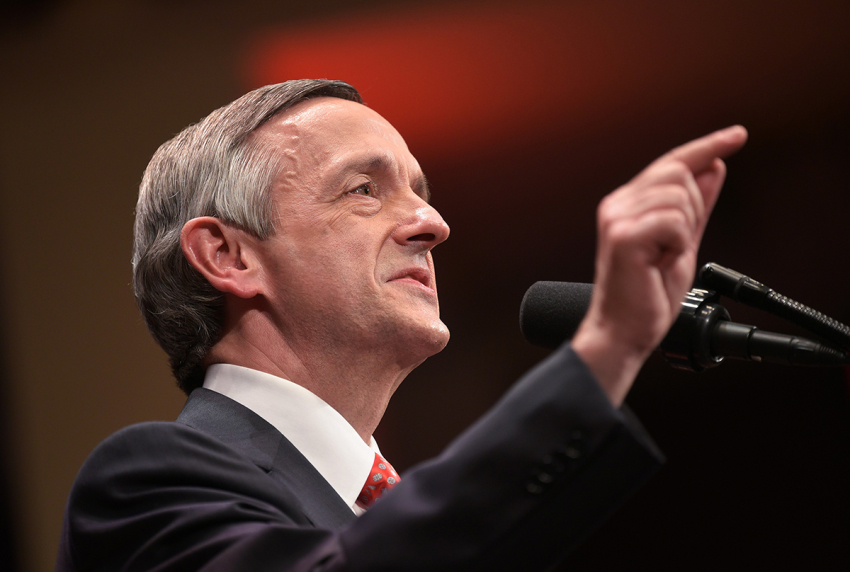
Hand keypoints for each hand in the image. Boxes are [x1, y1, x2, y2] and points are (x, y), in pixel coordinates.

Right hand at [572, 126, 747, 404]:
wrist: (624, 331)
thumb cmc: (646, 295)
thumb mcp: (682, 244)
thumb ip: (697, 207)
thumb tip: (713, 170)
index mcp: (628, 204)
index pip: (672, 162)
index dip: (707, 146)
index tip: (737, 136)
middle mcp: (618, 205)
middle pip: (678, 172)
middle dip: (694, 207)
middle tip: (676, 245)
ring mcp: (617, 218)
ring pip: (679, 196)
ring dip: (684, 231)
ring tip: (663, 258)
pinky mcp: (623, 236)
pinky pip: (674, 222)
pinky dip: (677, 245)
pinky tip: (659, 264)